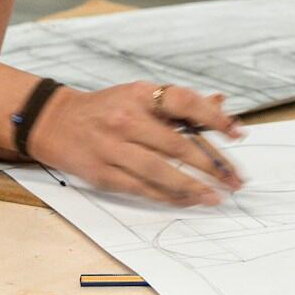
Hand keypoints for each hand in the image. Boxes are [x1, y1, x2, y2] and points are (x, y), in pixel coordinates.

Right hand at [25, 81, 246, 205]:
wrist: (56, 121)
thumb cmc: (107, 108)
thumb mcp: (140, 94)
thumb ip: (179, 102)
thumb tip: (221, 103)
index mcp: (140, 94)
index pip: (185, 103)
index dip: (215, 118)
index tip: (238, 133)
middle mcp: (127, 120)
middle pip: (178, 145)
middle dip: (212, 164)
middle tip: (235, 179)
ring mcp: (113, 148)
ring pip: (161, 172)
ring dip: (194, 187)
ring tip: (216, 196)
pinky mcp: (103, 173)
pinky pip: (142, 188)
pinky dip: (168, 196)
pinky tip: (188, 200)